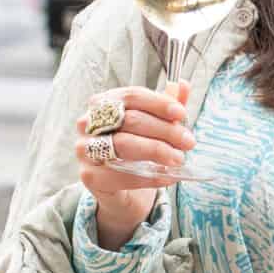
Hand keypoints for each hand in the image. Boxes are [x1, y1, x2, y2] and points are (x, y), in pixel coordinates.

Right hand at [76, 81, 193, 248]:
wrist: (118, 187)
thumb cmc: (135, 148)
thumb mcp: (153, 125)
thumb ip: (165, 106)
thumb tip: (183, 84)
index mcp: (103, 103)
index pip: (132, 96)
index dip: (159, 103)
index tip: (182, 114)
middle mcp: (88, 123)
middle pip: (131, 120)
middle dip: (165, 130)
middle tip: (188, 141)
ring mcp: (85, 149)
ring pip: (125, 144)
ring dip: (158, 151)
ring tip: (179, 158)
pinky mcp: (90, 176)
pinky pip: (123, 174)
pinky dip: (150, 176)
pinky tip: (167, 176)